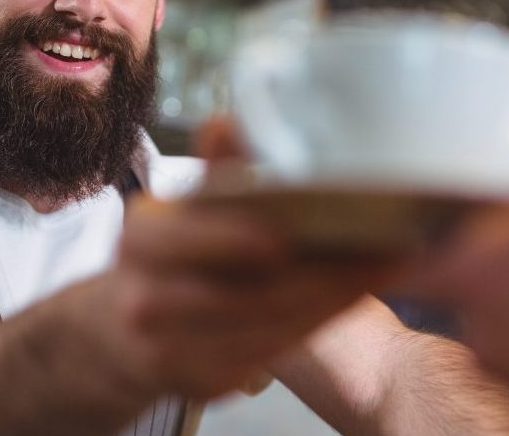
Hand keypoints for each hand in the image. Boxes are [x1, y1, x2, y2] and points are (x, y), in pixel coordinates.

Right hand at [98, 117, 404, 399]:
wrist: (123, 332)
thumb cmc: (170, 258)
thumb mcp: (180, 211)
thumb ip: (213, 170)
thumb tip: (227, 124)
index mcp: (141, 241)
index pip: (186, 239)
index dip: (231, 240)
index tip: (283, 237)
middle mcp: (146, 301)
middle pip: (245, 292)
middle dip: (321, 272)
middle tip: (382, 247)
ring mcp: (172, 350)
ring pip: (268, 327)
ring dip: (333, 297)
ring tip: (384, 266)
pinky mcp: (203, 383)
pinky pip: (271, 353)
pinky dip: (318, 322)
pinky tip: (352, 294)